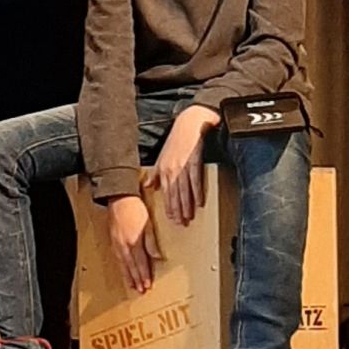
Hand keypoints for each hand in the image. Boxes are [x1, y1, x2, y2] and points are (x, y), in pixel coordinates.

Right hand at [107, 195, 161, 293]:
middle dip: (136, 279)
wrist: (119, 198)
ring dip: (127, 275)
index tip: (147, 285)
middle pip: (131, 266)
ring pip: (122, 263)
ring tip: (131, 285)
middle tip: (140, 290)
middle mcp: (124, 245)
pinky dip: (121, 266)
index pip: (140, 263)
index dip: (144, 275)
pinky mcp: (113, 239)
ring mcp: (117, 243)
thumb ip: (151, 242)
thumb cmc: (135, 209)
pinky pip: (117, 257)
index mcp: (134, 242)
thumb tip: (157, 256)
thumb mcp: (148, 225)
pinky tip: (123, 268)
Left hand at [154, 105, 219, 225]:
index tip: (172, 220)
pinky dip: (197, 192)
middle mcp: (171, 169)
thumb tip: (149, 186)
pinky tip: (199, 203)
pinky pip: (195, 180)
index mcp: (163, 169)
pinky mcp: (194, 160)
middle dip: (177, 210)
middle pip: (174, 194)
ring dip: (186, 205)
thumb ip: (156, 174)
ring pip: (184, 190)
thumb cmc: (177, 142)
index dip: (169, 207)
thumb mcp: (163, 158)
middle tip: (181, 224)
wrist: (189, 124)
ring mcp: (182, 165)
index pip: (166, 193)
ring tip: (189, 218)